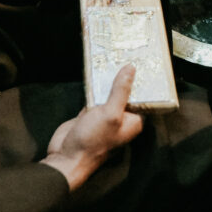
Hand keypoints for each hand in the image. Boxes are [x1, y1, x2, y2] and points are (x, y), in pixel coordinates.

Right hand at [42, 65, 144, 190]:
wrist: (66, 157)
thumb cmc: (94, 140)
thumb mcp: (111, 113)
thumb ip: (121, 91)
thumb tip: (131, 69)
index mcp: (133, 121)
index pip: (144, 99)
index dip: (144, 82)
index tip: (145, 63)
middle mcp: (121, 118)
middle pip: (126, 93)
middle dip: (126, 77)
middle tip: (128, 53)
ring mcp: (104, 116)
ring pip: (110, 93)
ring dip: (110, 80)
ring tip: (113, 57)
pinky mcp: (90, 114)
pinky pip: (95, 95)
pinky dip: (95, 85)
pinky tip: (96, 70)